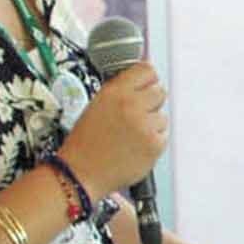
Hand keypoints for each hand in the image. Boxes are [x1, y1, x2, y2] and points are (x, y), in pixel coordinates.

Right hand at [57, 63, 166, 200]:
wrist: (80, 173)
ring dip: (152, 125)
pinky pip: (163, 136)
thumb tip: (143, 83)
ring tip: (130, 136)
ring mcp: (145, 124)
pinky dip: (153, 141)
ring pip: (163, 116)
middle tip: (136, 117)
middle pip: (160, 91)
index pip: (147, 70)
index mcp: (115, 91)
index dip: (147, 80)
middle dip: (151, 103)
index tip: (146, 86)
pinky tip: (135, 147)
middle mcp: (131, 104)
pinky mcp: (154, 144)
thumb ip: (121, 92)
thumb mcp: (96, 106)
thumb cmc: (85, 143)